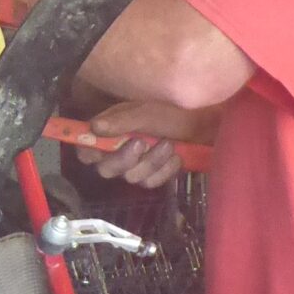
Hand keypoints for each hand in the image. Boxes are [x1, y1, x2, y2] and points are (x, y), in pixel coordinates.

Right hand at [74, 99, 215, 188]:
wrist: (208, 122)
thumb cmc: (175, 111)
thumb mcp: (147, 112)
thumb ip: (121, 121)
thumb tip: (94, 127)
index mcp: (111, 131)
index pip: (86, 150)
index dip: (89, 152)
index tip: (101, 149)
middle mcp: (119, 150)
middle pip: (106, 169)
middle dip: (125, 159)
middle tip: (141, 143)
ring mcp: (137, 165)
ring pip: (131, 177)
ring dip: (151, 162)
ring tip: (168, 144)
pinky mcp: (154, 175)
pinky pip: (151, 183)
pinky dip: (165, 170)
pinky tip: (176, 156)